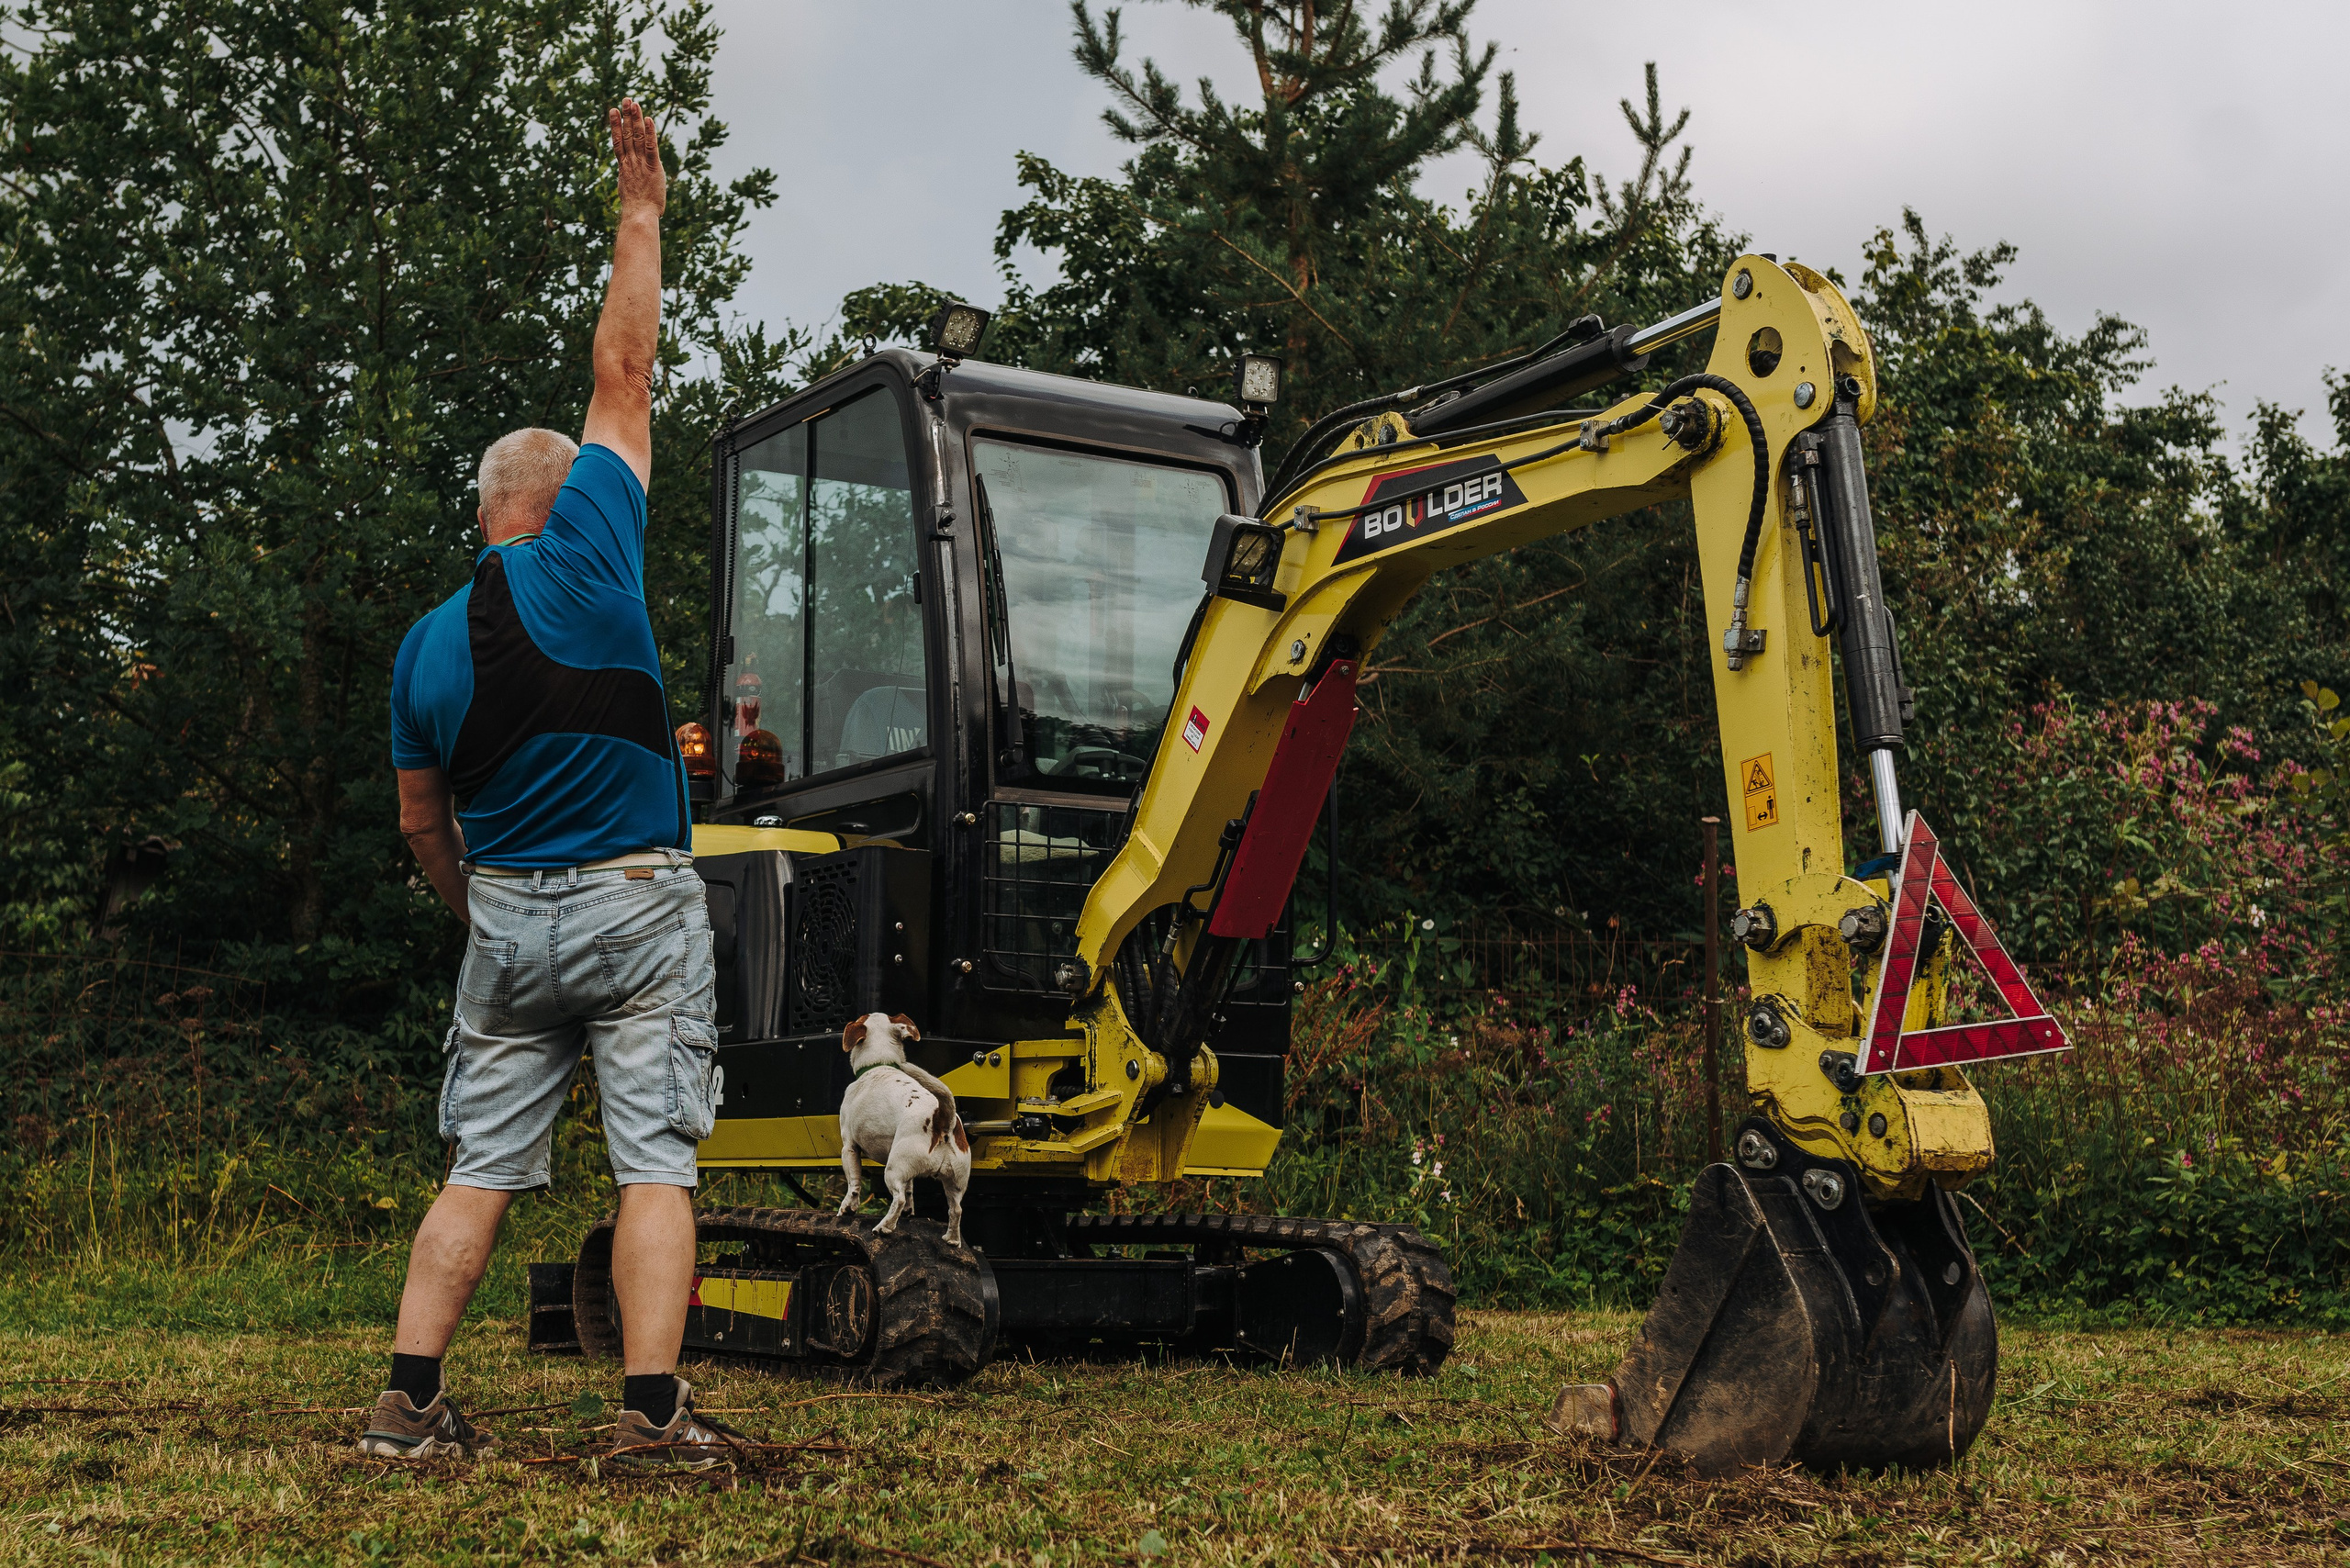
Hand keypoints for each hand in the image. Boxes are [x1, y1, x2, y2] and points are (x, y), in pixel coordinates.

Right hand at [610, 98, 665, 217]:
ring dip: (636, 119)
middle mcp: (630, 162)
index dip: (616, 125)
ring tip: (634, 103)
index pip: (618, 141)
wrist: (638, 216)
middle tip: (626, 99)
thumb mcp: (628, 190)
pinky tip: (648, 119)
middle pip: (627, 134)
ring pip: (637, 137)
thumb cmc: (635, 209)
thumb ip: (628, 180)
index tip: (614, 111)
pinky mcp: (653, 167)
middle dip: (626, 116)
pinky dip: (650, 133)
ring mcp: (640, 164)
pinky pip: (651, 147)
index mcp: (624, 167)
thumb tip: (627, 179)